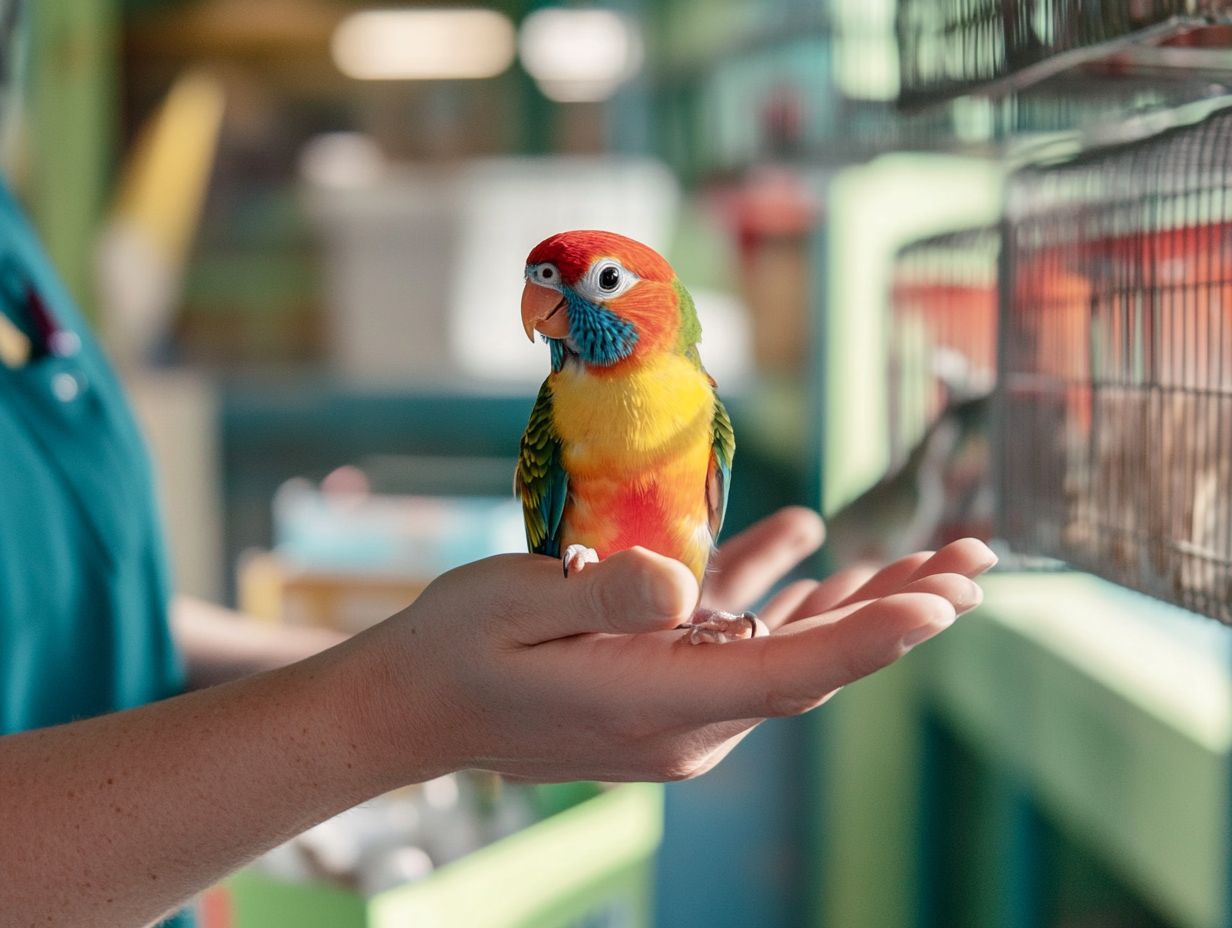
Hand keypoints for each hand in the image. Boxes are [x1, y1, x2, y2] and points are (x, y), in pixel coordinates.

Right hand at [356, 507, 995, 786]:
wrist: (415, 707)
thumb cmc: (455, 648)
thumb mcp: (514, 603)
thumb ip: (600, 595)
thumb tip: (685, 583)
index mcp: (654, 702)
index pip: (788, 673)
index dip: (871, 637)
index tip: (944, 601)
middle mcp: (685, 721)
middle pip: (812, 662)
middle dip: (895, 610)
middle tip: (975, 560)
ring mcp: (681, 710)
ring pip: (788, 652)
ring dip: (856, 603)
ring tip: (932, 558)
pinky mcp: (666, 690)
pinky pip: (739, 643)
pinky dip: (781, 599)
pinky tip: (807, 545)